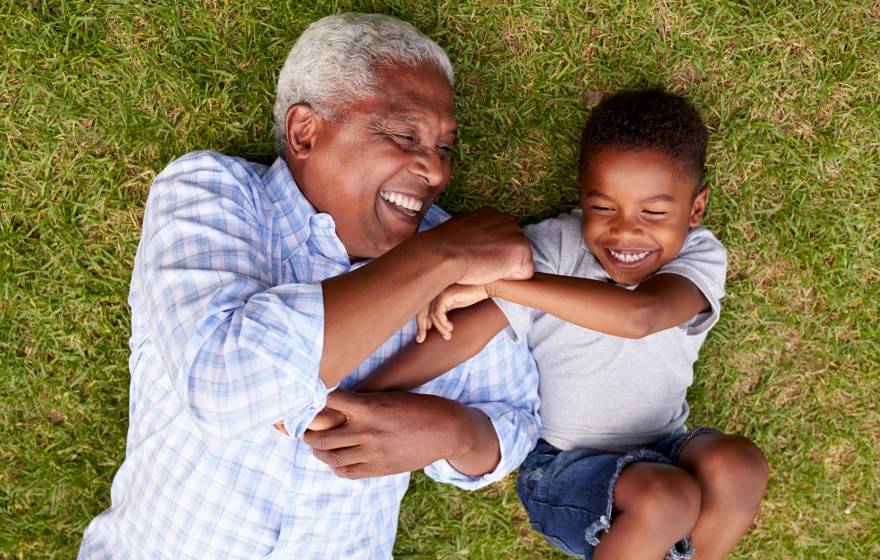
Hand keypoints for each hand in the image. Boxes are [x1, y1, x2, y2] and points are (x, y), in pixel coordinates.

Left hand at [302, 389, 472, 478]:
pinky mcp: (379, 469)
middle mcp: (367, 431)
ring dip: (318, 451)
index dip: (314, 402)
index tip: (307, 402)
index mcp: (370, 407)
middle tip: (303, 430)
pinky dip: (335, 466)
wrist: (447, 431)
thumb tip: (333, 406)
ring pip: (331, 456)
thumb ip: (362, 403)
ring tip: (316, 446)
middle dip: (308, 433)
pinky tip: (335, 460)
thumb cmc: (419, 407)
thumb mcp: (389, 397)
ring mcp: (372, 453)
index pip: (328, 402)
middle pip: (322, 436)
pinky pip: (347, 472)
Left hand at [416, 283, 492, 341]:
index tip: (421, 337)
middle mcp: (434, 291)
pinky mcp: (446, 295)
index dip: (420, 323)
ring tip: (448, 336)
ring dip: (439, 328)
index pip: (420, 308)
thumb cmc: (471, 295)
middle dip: (420, 327)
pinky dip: (443, 323)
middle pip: (421, 311)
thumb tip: (433, 325)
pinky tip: (451, 327)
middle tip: (421, 340)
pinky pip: (438, 313)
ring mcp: (439, 292)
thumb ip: (443, 311)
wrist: (485, 286)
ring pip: (431, 314)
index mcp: (434, 292)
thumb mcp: (454, 304)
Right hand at [425, 208, 532, 285]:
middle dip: (500, 260)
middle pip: (512, 250)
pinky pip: (524, 274)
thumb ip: (472, 233)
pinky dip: (510, 279)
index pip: (500, 240)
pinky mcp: (523, 252)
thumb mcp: (457, 231)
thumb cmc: (443, 247)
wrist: (443, 253)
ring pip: (518, 262)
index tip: (473, 256)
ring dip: (504, 269)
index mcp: (491, 214)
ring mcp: (517, 234)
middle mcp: (507, 220)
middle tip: (478, 263)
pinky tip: (492, 272)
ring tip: (482, 267)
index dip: (489, 254)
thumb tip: (468, 243)